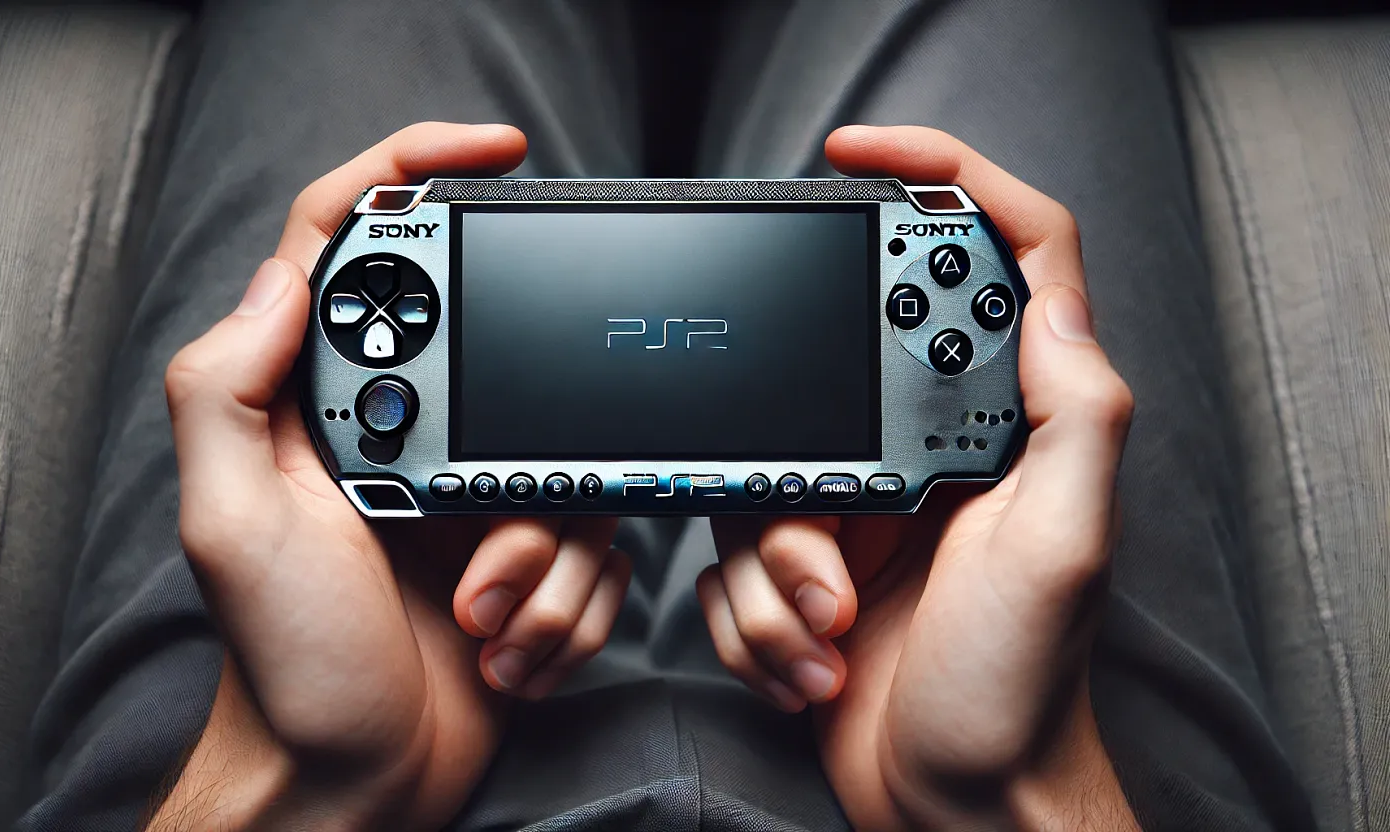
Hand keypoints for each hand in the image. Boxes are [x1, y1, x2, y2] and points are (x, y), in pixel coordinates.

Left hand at [148, 123, 630, 830]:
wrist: (359, 778)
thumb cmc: (289, 665)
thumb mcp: (230, 526)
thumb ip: (226, 390)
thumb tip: (284, 276)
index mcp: (320, 405)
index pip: (356, 246)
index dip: (420, 166)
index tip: (503, 149)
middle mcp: (403, 432)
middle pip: (505, 359)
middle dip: (520, 465)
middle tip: (486, 536)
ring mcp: (476, 493)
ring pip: (571, 465)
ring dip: (542, 561)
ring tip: (478, 616)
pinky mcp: (533, 550)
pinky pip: (601, 541)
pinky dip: (567, 603)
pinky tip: (504, 642)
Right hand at [698, 126, 1138, 829]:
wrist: (950, 804)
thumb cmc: (1016, 690)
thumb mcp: (1061, 546)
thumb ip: (1073, 411)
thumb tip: (1047, 294)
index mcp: (1003, 426)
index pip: (995, 258)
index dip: (936, 175)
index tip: (854, 154)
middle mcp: (927, 452)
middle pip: (825, 376)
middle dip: (804, 491)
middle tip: (836, 559)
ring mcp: (856, 510)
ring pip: (756, 479)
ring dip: (777, 574)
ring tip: (832, 634)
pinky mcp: (800, 566)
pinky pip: (729, 552)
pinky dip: (755, 616)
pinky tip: (810, 661)